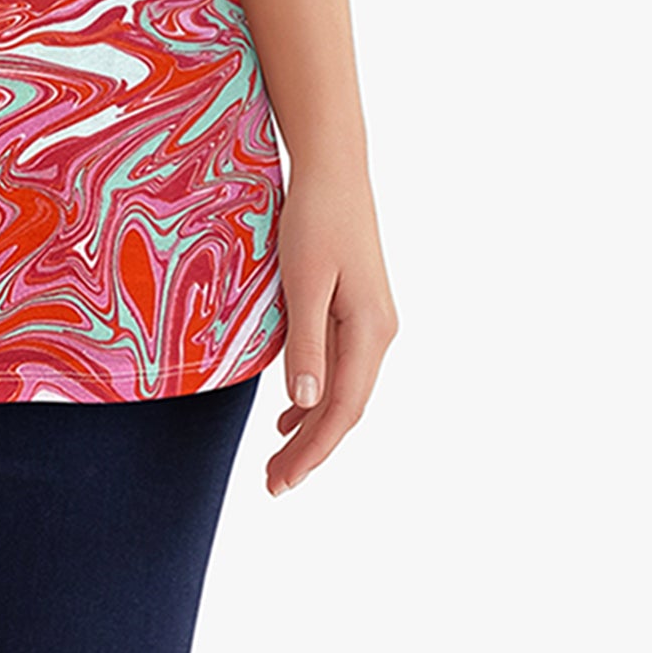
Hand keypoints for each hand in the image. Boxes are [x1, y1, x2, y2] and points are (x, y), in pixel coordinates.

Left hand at [263, 160, 398, 496]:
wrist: (334, 168)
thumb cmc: (316, 217)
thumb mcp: (304, 279)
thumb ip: (306, 342)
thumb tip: (306, 405)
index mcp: (371, 330)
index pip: (342, 410)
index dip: (312, 451)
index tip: (280, 481)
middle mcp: (379, 333)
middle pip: (346, 408)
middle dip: (311, 449)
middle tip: (273, 484)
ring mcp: (372, 322)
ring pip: (344, 391)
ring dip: (314, 427)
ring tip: (280, 460)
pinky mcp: (359, 309)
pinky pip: (341, 367)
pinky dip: (317, 397)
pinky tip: (293, 411)